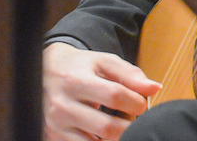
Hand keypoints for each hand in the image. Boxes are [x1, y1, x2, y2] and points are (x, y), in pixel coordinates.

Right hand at [42, 43, 159, 140]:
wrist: (42, 72)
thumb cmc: (80, 67)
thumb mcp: (104, 62)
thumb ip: (130, 74)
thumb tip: (155, 89)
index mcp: (76, 81)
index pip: (115, 96)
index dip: (137, 103)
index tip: (143, 104)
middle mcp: (62, 106)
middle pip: (106, 127)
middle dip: (130, 127)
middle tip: (135, 120)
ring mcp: (56, 126)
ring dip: (116, 139)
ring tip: (121, 128)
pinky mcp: (52, 138)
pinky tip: (106, 135)